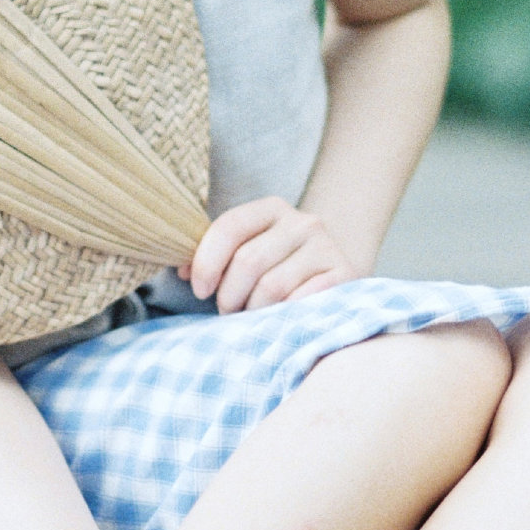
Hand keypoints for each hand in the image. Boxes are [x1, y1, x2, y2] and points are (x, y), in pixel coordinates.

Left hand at [180, 197, 357, 312]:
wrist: (336, 275)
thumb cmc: (279, 268)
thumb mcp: (248, 251)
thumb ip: (215, 256)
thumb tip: (183, 270)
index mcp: (272, 208)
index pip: (230, 226)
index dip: (207, 262)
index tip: (200, 290)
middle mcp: (303, 222)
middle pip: (248, 261)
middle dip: (229, 295)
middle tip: (228, 311)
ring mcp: (327, 248)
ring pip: (272, 287)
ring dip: (253, 312)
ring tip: (252, 318)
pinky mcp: (345, 276)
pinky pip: (301, 303)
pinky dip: (283, 317)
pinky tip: (280, 321)